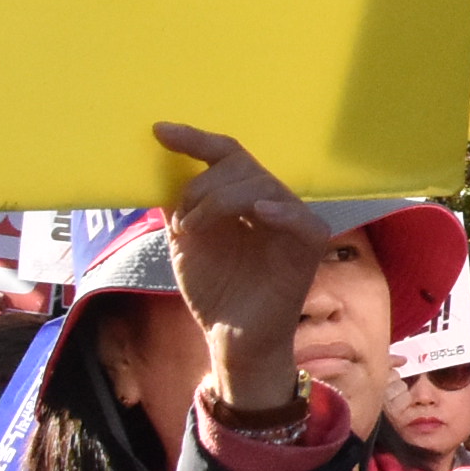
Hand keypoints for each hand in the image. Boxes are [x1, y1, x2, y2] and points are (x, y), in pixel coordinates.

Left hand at [149, 122, 329, 420]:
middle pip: (242, 165)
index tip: (161, 132)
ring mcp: (290, 223)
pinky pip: (301, 220)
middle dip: (202, 185)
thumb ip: (181, 207)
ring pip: (262, 185)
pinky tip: (258, 212)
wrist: (231, 339)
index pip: (227, 155)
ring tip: (194, 230)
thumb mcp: (185, 244)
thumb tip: (162, 170)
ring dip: (219, 200)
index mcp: (243, 198)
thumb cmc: (214, 292)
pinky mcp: (308, 248)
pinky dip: (280, 212)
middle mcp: (269, 203)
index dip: (196, 140)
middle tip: (182, 220)